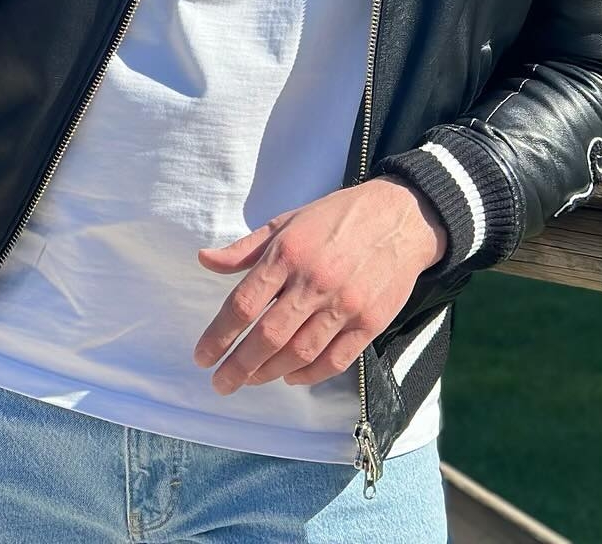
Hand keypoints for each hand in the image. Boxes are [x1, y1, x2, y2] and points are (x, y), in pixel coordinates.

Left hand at [191, 177, 447, 394]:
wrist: (400, 218)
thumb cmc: (335, 218)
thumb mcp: (286, 221)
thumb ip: (245, 248)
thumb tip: (204, 260)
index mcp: (288, 252)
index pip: (244, 303)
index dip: (219, 335)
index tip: (202, 356)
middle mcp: (314, 281)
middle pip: (268, 336)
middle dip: (239, 366)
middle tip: (221, 383)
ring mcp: (344, 304)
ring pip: (300, 353)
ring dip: (270, 373)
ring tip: (251, 379)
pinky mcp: (370, 323)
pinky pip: (335, 361)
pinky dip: (309, 375)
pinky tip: (291, 377)